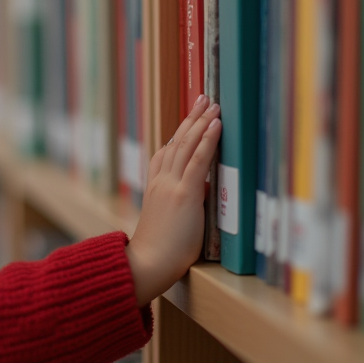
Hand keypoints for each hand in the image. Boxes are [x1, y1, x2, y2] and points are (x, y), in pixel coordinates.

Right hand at [125, 95, 220, 305]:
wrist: (148, 264)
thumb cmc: (161, 251)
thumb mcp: (170, 220)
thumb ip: (183, 201)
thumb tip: (203, 190)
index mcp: (156, 187)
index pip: (167, 153)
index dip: (180, 133)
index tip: (191, 118)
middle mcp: (161, 181)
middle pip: (178, 142)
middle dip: (192, 118)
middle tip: (204, 98)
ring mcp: (171, 186)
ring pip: (186, 145)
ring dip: (201, 122)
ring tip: (213, 104)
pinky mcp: (183, 194)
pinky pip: (197, 160)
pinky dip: (207, 140)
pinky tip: (215, 125)